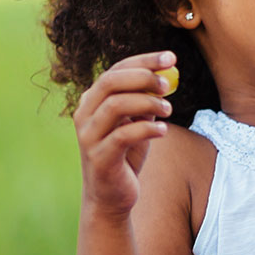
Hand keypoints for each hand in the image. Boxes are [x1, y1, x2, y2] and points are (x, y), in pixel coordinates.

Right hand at [74, 50, 176, 217]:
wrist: (111, 197)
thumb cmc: (125, 155)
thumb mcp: (136, 122)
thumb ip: (144, 100)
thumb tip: (166, 75)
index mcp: (92, 100)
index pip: (115, 70)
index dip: (144, 61)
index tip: (171, 58)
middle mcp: (83, 114)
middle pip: (110, 82)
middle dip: (143, 77)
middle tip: (168, 84)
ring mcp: (88, 136)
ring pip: (115, 105)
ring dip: (147, 103)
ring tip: (168, 109)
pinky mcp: (99, 157)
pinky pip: (123, 135)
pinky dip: (146, 129)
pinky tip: (163, 131)